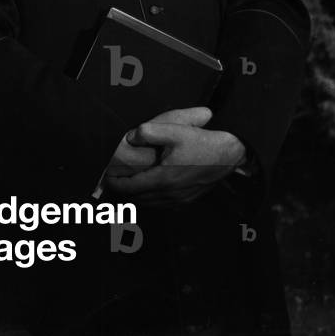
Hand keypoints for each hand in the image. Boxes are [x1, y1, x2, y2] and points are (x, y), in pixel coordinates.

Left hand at [105, 109, 245, 206]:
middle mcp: (169, 194)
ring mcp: (179, 200)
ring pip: (149, 204)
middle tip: (113, 180)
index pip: (130, 187)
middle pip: (137, 199)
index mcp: (163, 179)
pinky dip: (150, 200)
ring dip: (136, 197)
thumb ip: (148, 132)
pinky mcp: (186, 201)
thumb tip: (130, 137)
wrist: (228, 156)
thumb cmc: (201, 142)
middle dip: (123, 191)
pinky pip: (162, 205)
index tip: (106, 177)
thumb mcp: (174, 130)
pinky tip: (147, 190)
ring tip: (126, 185)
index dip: (115, 183)